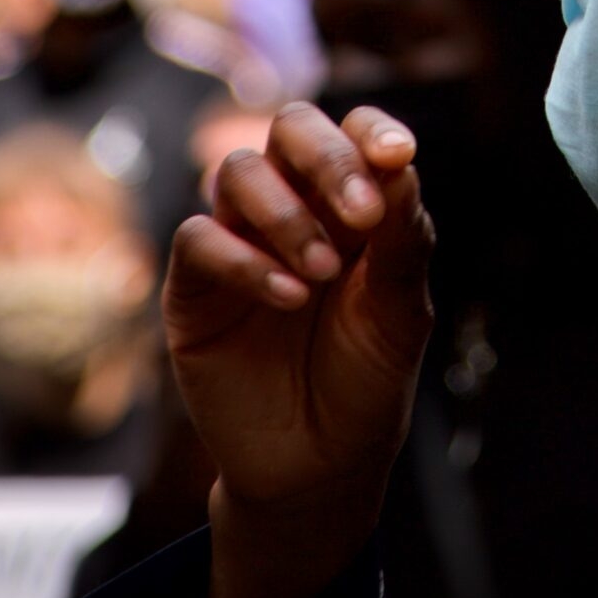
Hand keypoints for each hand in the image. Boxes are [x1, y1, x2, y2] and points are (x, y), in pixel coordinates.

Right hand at [163, 101, 433, 597]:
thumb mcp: (401, 314)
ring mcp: (239, 241)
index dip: (372, 130)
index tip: (399, 156)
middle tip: (361, 212)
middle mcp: (294, 206)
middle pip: (290, 128)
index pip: (354, 131)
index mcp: (352, 201)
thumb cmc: (366, 380)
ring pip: (238, 171)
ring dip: (286, 213)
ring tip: (322, 273)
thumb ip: (403, 240)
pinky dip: (245, 260)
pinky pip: (199, 238)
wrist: (318, 469)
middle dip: (326, 156)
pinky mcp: (194, 288)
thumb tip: (401, 165)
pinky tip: (289, 297)